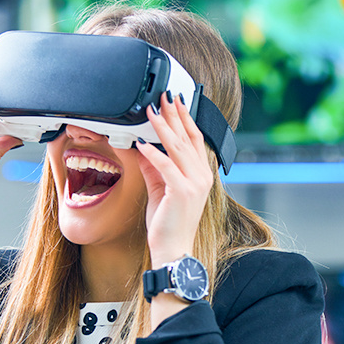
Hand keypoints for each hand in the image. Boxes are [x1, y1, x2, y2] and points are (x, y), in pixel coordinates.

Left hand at [135, 91, 213, 267]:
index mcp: (200, 174)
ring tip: (151, 111)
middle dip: (174, 114)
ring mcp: (194, 183)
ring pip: (177, 147)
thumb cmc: (168, 223)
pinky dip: (153, 152)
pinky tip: (141, 143)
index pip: (194, 139)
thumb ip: (153, 167)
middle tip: (164, 95)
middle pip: (187, 137)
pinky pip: (166, 166)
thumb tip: (142, 146)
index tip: (175, 101)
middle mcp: (201, 176)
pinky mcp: (182, 192)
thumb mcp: (159, 189)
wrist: (173, 248)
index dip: (185, 118)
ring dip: (162, 127)